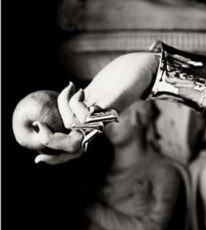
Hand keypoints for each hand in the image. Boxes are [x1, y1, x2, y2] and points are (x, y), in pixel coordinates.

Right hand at [34, 53, 158, 165]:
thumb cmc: (118, 81)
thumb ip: (81, 104)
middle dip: (51, 140)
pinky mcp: (113, 104)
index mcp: (95, 124)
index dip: (57, 159)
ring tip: (73, 89)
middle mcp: (100, 124)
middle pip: (71, 144)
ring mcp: (106, 115)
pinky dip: (76, 102)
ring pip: (73, 124)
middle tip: (40, 125)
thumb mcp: (94, 94)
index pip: (75, 150)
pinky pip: (88, 113)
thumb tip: (64, 106)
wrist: (143, 69)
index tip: (37, 160)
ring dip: (65, 106)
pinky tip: (79, 89)